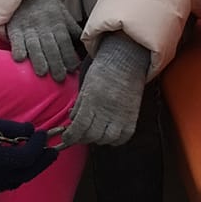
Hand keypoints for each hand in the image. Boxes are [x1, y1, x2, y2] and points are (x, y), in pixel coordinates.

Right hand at [0, 115, 56, 194]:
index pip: (28, 158)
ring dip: (33, 169)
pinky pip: (9, 183)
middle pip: (28, 173)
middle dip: (43, 161)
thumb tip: (32, 130)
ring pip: (20, 180)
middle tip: (54, 150)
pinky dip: (21, 174)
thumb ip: (14, 130)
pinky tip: (23, 165)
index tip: (43, 134)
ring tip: (42, 157)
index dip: (39, 146)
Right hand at [6, 0, 81, 81]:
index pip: (65, 42)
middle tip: (59, 78)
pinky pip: (16, 39)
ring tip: (42, 73)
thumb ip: (73, 31)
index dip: (69, 55)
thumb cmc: (48, 8)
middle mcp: (44, 27)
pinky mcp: (15, 29)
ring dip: (38, 59)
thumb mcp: (64, 15)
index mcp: (58, 25)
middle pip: (51, 46)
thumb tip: (87, 48)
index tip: (74, 69)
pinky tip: (20, 59)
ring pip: (35, 45)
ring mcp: (29, 28)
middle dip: (56, 63)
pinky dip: (17, 48)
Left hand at [59, 33, 150, 148]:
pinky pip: (123, 138)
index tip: (67, 138)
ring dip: (98, 140)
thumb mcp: (86, 86)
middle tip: (79, 135)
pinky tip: (109, 134)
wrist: (127, 61)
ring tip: (94, 133)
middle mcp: (107, 110)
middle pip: (92, 136)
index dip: (71, 137)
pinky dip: (115, 140)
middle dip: (82, 139)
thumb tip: (73, 122)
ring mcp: (121, 114)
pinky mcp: (133, 117)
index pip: (79, 127)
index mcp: (92, 100)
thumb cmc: (104, 71)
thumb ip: (79, 106)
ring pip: (107, 139)